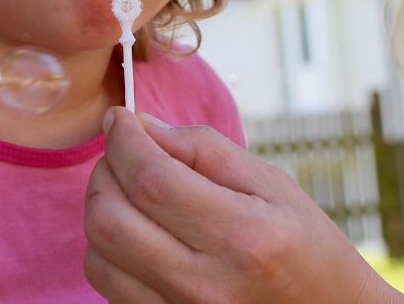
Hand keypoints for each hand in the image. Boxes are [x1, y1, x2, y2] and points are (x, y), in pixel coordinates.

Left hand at [85, 108, 403, 303]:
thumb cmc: (306, 246)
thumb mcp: (272, 184)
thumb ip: (204, 150)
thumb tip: (141, 126)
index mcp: (242, 237)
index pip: (151, 179)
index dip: (123, 140)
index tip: (118, 117)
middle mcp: (204, 286)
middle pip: (109, 220)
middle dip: (104, 170)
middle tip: (124, 150)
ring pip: (96, 256)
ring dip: (102, 209)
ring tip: (132, 189)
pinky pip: (107, 284)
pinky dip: (109, 247)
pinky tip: (138, 228)